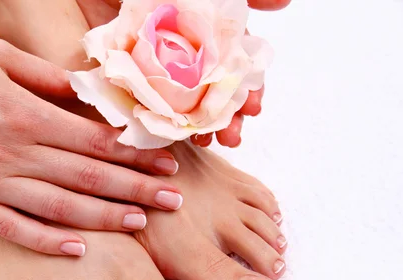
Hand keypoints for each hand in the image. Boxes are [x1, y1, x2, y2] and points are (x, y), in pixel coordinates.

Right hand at [0, 30, 182, 255]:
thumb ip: (43, 78)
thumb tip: (84, 93)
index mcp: (22, 114)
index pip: (95, 141)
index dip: (136, 155)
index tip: (166, 164)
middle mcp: (12, 153)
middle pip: (88, 177)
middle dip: (137, 189)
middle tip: (174, 201)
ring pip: (60, 208)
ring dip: (105, 217)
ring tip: (141, 222)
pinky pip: (15, 228)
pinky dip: (48, 241)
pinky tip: (79, 248)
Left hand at [75, 0, 290, 148]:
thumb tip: (286, 4)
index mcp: (197, 31)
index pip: (229, 66)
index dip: (245, 89)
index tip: (256, 110)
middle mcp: (175, 51)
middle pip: (206, 90)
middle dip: (223, 117)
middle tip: (233, 138)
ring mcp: (147, 65)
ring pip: (176, 102)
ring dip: (193, 125)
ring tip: (207, 142)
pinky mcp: (116, 75)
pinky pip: (137, 104)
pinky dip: (154, 123)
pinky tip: (168, 139)